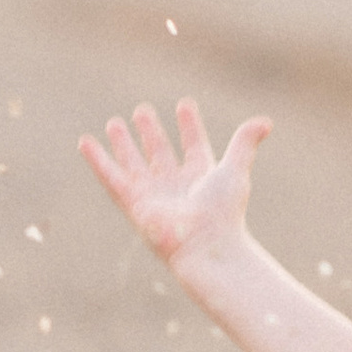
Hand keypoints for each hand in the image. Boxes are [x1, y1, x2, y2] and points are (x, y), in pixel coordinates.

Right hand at [77, 96, 271, 271]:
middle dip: (151, 133)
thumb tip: (266, 121)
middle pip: (160, 153)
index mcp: (201, 177)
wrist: (206, 246)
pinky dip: (98, 161)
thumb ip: (245, 142)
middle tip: (142, 111)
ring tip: (114, 123)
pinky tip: (85, 142)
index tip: (184, 105)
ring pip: (134, 163)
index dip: (189, 127)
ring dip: (124, 144)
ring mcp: (153, 195)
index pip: (194, 145)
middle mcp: (176, 185)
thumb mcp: (235, 170)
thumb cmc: (224, 213)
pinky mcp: (133, 205)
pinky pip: (111, 178)